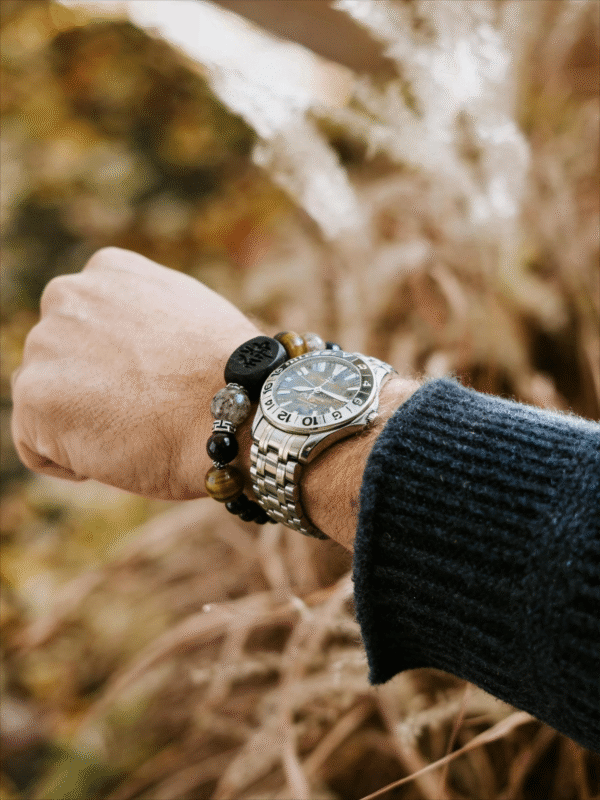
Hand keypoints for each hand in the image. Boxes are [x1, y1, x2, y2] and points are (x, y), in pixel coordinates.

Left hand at [10, 248, 261, 500]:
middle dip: (92, 390)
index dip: (117, 364)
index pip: (87, 322)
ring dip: (81, 423)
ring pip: (46, 399)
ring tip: (135, 432)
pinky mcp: (35, 396)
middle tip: (143, 413)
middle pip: (60, 358)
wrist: (237, 408)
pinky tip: (118, 455)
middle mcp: (68, 295)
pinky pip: (36, 445)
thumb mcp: (191, 315)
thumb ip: (147, 316)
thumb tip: (132, 344)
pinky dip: (72, 462)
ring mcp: (46, 344)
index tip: (151, 385)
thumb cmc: (230, 375)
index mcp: (109, 270)